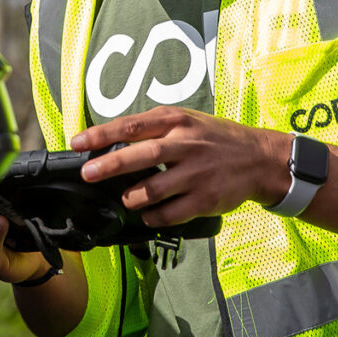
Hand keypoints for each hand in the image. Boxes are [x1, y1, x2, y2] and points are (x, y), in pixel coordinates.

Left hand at [70, 107, 289, 225]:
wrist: (259, 159)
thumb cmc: (213, 137)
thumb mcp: (185, 120)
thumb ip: (152, 127)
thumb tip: (111, 137)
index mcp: (176, 122)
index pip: (131, 126)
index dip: (101, 135)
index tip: (77, 142)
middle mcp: (185, 145)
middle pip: (140, 155)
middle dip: (109, 166)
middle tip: (87, 174)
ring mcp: (196, 174)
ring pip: (153, 189)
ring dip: (132, 197)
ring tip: (125, 198)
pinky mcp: (206, 199)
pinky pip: (171, 213)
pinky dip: (153, 216)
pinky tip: (147, 215)